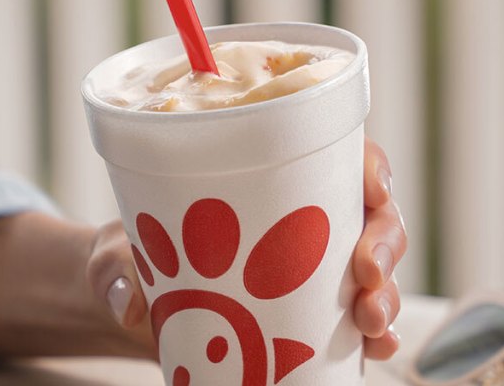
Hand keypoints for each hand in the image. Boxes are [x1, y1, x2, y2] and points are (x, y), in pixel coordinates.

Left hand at [87, 136, 406, 359]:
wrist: (137, 305)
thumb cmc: (135, 255)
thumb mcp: (118, 252)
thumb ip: (115, 269)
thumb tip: (130, 303)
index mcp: (272, 178)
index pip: (341, 157)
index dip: (371, 168)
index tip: (373, 191)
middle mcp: (306, 219)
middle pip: (373, 217)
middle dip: (385, 243)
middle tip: (368, 273)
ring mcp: (316, 269)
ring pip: (377, 271)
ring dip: (388, 294)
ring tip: (371, 321)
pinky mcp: (314, 315)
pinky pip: (361, 322)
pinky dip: (377, 334)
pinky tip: (376, 346)